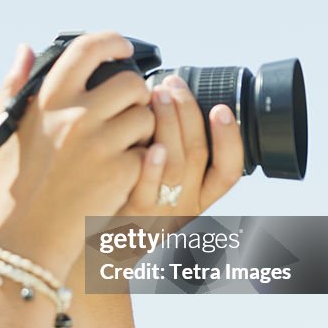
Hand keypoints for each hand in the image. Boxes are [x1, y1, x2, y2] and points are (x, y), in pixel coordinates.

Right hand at [0, 33, 155, 279]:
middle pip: (131, 83)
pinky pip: (149, 151)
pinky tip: (121, 173)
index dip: (111, 42)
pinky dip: (142, 160)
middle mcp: (76, 115)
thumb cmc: (15, 185)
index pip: (87, 49)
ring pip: (146, 117)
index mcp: (48, 100)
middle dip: (136, 96)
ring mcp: (101, 143)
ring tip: (121, 147)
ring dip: (141, 129)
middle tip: (127, 111)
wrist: (29, 237)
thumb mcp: (5, 131)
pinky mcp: (122, 171)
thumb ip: (14, 86)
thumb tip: (25, 48)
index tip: (123, 48)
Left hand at [119, 74, 244, 220]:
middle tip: (174, 85)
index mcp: (199, 196)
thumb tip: (168, 98)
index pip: (229, 169)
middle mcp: (186, 203)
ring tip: (157, 95)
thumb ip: (170, 150)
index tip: (222, 108)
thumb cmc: (128, 201)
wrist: (97, 242)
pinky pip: (148, 188)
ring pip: (177, 164)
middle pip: (199, 153)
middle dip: (189, 112)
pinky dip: (153, 165)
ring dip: (170, 124)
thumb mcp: (161, 183)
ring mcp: (161, 209)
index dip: (230, 138)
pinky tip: (151, 144)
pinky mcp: (133, 212)